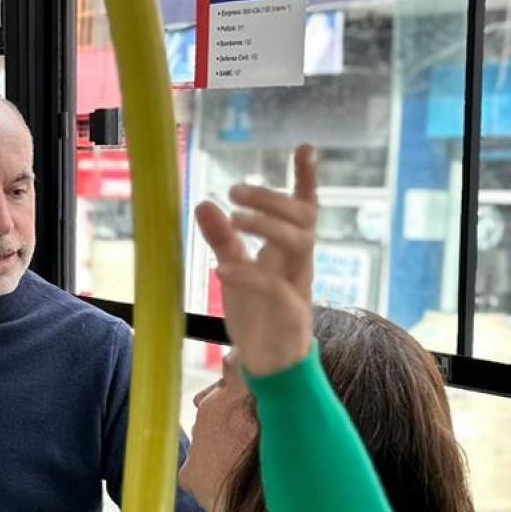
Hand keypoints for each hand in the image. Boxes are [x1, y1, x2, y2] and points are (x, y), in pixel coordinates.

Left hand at [193, 145, 317, 377]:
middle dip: (271, 199)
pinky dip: (248, 275)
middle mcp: (299, 264)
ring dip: (267, 226)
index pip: (305, 208)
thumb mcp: (234, 269)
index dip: (306, 178)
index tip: (304, 147)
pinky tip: (222, 267)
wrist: (271, 364)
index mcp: (290, 252)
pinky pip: (274, 288)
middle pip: (302, 219)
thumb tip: (204, 203)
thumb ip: (222, 239)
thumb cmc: (259, 314)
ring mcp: (298, 288)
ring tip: (234, 218)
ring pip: (299, 245)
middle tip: (234, 189)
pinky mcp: (289, 314)